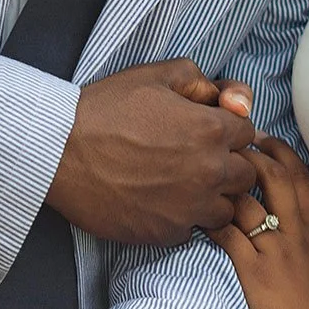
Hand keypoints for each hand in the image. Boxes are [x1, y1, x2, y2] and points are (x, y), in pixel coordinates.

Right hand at [47, 59, 255, 244]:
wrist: (59, 151)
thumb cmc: (107, 108)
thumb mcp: (158, 76)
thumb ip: (206, 83)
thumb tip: (235, 102)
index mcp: (212, 130)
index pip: (249, 134)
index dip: (229, 131)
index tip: (208, 132)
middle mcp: (210, 172)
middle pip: (246, 175)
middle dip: (229, 164)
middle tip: (198, 158)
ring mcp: (190, 207)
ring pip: (228, 208)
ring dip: (214, 197)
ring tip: (184, 184)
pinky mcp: (167, 233)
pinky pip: (194, 230)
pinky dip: (185, 218)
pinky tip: (162, 201)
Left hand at [208, 138, 308, 308]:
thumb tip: (296, 245)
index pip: (302, 180)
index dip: (284, 155)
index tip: (266, 143)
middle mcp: (296, 236)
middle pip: (277, 176)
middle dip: (253, 153)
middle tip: (233, 143)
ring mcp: (276, 254)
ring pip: (251, 200)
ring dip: (226, 182)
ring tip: (205, 173)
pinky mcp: (257, 276)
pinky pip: (229, 237)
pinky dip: (210, 222)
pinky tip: (194, 217)